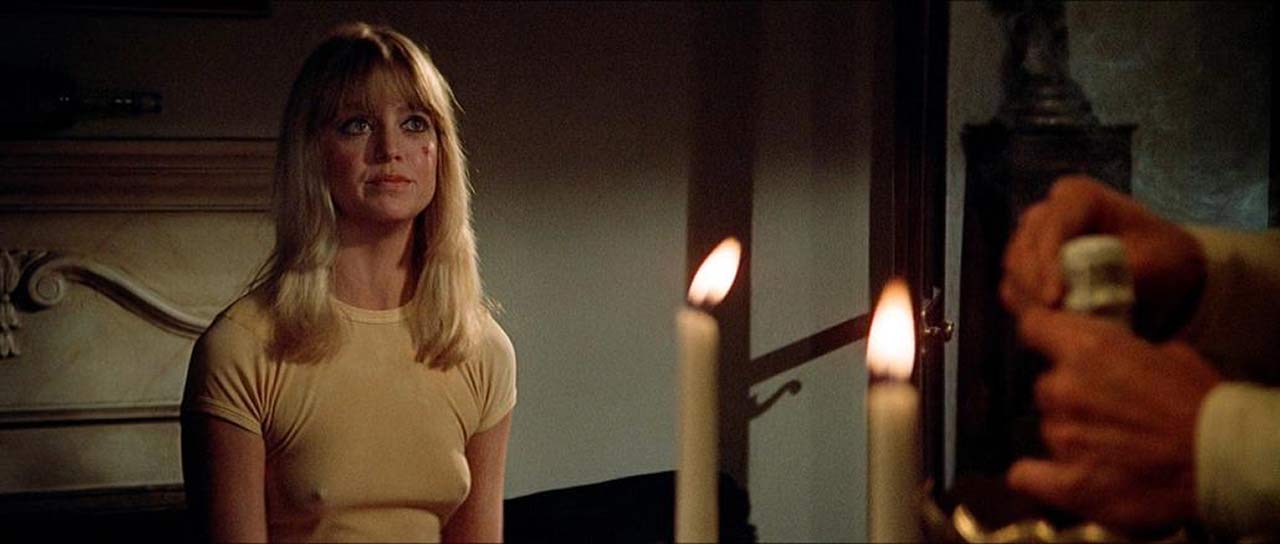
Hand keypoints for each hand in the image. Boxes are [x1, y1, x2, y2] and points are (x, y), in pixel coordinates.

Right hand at [1001, 175, 1206, 337]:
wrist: (1163, 265)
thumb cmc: (1162, 256)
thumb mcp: (1154, 262)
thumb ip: (1119, 276)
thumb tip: (1084, 300)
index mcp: (1078, 196)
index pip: (1051, 228)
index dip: (1047, 265)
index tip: (1055, 301)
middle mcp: (1050, 209)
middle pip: (1024, 246)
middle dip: (1032, 284)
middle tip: (1050, 319)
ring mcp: (1036, 234)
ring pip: (1014, 265)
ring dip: (1026, 296)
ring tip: (1048, 325)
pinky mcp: (1031, 260)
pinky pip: (1015, 282)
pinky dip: (1025, 303)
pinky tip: (1044, 323)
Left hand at [1008, 307, 1221, 530]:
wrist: (1223, 461)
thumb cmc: (1203, 404)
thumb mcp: (1169, 354)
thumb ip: (1125, 351)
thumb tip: (1115, 356)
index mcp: (1088, 349)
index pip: (1034, 326)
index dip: (1041, 334)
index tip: (1048, 341)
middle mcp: (1063, 388)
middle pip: (1045, 386)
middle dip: (1069, 394)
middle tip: (1105, 409)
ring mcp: (1061, 436)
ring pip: (1048, 427)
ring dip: (1070, 433)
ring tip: (1109, 445)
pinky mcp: (1066, 482)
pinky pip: (1027, 475)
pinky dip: (1039, 475)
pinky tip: (1059, 474)